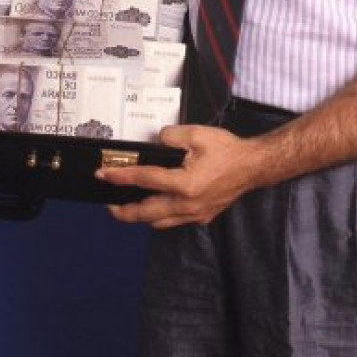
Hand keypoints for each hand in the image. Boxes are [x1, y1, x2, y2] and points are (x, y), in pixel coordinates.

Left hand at [96, 124, 261, 228]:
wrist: (252, 167)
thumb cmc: (227, 150)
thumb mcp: (197, 134)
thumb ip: (171, 136)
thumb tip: (156, 143)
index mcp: (185, 183)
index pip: (145, 180)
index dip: (121, 177)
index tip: (104, 175)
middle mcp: (188, 204)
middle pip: (146, 214)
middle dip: (123, 211)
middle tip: (109, 205)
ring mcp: (195, 213)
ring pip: (159, 222)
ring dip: (141, 217)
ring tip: (127, 207)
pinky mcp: (202, 216)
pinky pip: (174, 221)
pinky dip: (160, 216)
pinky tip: (155, 206)